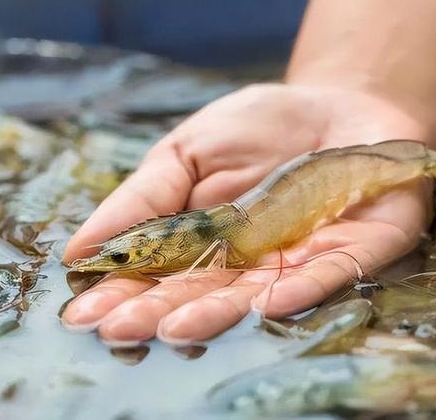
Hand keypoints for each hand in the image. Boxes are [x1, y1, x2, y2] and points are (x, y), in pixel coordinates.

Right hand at [61, 83, 434, 344]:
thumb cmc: (257, 128)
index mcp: (206, 244)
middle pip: (203, 293)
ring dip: (218, 312)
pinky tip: (267, 303)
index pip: (159, 276)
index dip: (124, 294)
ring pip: (257, 294)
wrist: (336, 104)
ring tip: (176, 328)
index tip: (85, 313)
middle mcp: (250, 264)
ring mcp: (301, 261)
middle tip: (120, 331)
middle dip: (161, 313)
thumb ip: (144, 198)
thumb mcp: (188, 151)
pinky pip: (329, 274)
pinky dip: (300, 288)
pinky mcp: (354, 250)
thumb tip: (81, 248)